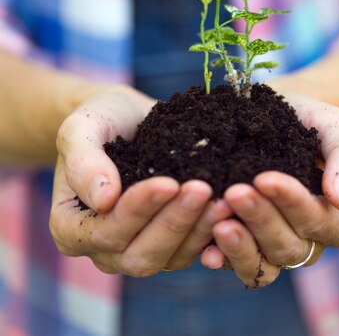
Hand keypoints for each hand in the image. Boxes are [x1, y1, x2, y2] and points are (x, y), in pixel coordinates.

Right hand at [50, 85, 229, 274]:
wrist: (125, 117)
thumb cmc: (98, 119)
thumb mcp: (80, 129)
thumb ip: (83, 161)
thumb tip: (104, 200)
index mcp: (70, 227)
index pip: (106, 231)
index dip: (137, 210)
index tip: (168, 182)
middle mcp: (103, 249)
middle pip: (140, 255)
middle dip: (174, 223)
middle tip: (202, 189)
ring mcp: (138, 249)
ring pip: (171, 258)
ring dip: (199, 230)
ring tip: (224, 198)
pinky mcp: (170, 243)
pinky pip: (192, 250)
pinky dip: (212, 232)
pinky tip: (231, 208)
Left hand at [200, 93, 338, 286]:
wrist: (271, 113)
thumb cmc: (307, 120)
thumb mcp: (333, 126)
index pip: (322, 220)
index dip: (294, 203)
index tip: (265, 179)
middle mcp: (310, 239)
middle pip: (291, 245)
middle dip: (262, 219)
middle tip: (235, 192)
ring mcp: (277, 246)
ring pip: (267, 264)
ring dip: (242, 246)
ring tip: (220, 223)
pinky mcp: (248, 248)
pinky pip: (241, 267)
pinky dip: (225, 259)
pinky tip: (208, 250)